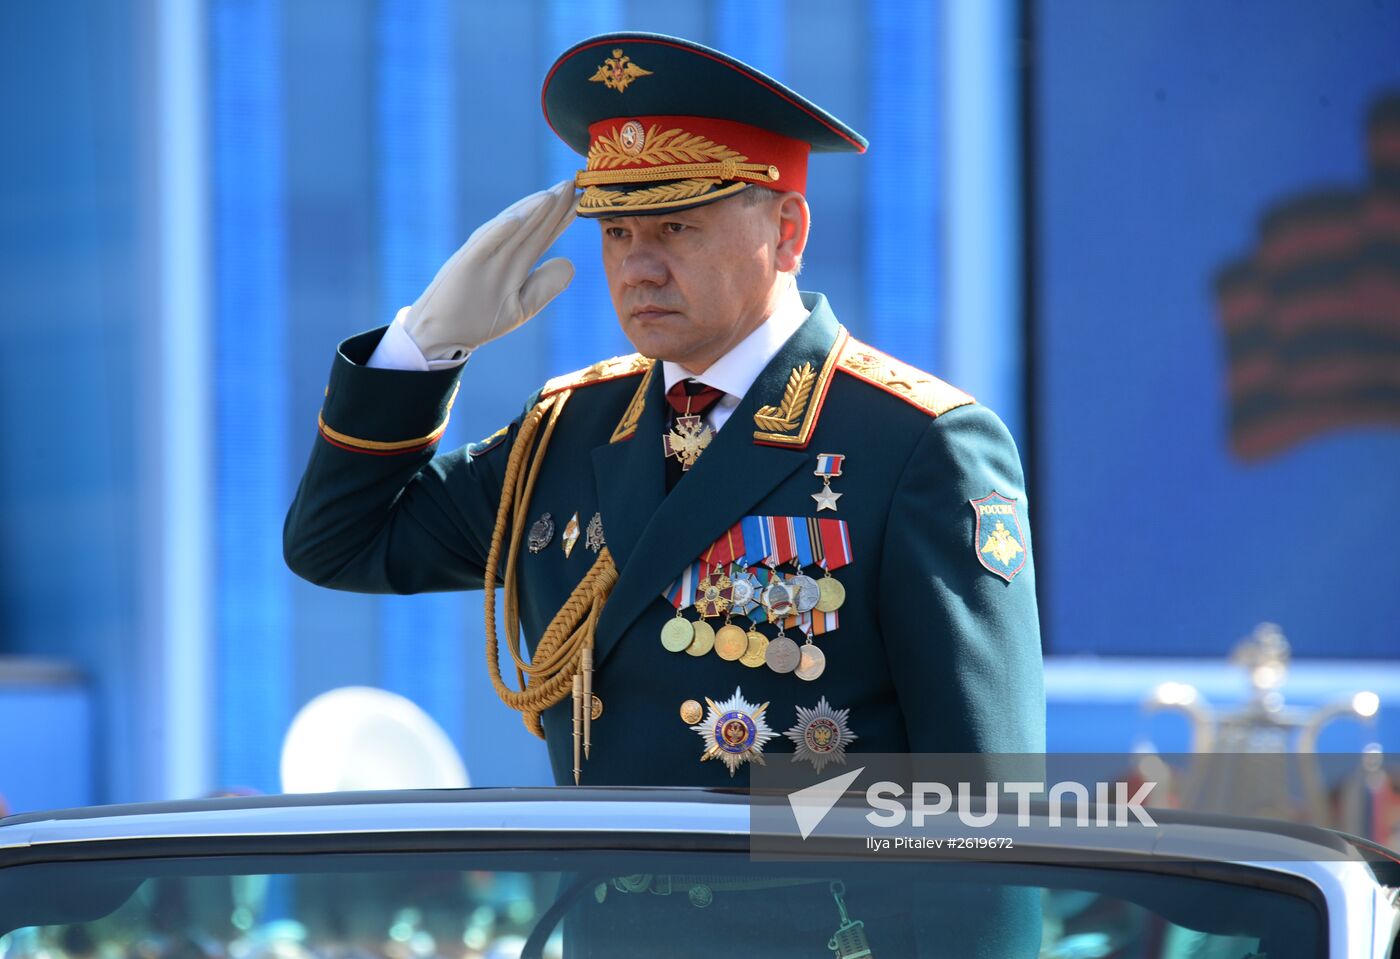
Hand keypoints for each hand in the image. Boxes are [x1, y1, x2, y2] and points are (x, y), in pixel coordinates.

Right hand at [402, 179, 576, 359]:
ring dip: (529, 212)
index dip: (563, 218)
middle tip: (574, 182)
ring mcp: (482, 259)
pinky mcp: (465, 267)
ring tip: (551, 194)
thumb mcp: (522, 305)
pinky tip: (514, 218)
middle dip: (553, 206)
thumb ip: (545, 285)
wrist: (440, 334)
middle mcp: (500, 254)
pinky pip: (483, 247)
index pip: (543, 235)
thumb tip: (571, 263)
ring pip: (511, 231)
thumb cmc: (480, 318)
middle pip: (531, 227)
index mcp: (514, 262)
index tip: (584, 200)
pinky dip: (497, 232)